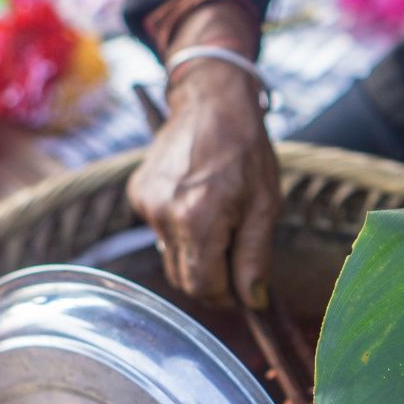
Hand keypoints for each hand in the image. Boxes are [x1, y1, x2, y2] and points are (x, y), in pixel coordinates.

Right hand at [129, 60, 279, 307]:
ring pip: (171, 255)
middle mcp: (163, 215)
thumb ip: (256, 257)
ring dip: (197, 252)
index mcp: (197, 221)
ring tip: (220, 219)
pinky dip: (180, 228)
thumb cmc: (245, 151)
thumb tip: (253, 301)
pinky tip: (199, 202)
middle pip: (184, 277)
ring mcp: (145, 204)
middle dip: (212, 277)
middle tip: (237, 255)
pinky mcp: (137, 193)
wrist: (212, 102)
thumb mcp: (266, 206)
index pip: (204, 286)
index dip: (227, 295)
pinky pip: (160, 231)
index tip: (244, 288)